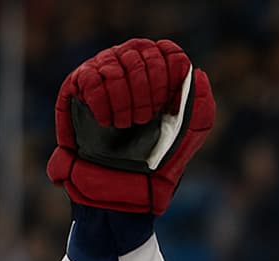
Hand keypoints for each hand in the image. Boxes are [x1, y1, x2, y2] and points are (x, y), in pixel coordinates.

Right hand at [46, 38, 214, 214]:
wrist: (123, 190)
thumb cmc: (157, 164)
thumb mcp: (189, 138)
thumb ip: (201, 107)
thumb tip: (197, 73)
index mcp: (160, 77)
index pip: (167, 51)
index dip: (168, 70)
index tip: (166, 101)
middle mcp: (131, 68)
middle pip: (141, 52)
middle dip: (146, 88)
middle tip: (143, 120)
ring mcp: (103, 73)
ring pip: (115, 64)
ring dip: (124, 98)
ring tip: (125, 125)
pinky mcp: (78, 85)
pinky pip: (91, 79)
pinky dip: (102, 101)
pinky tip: (107, 122)